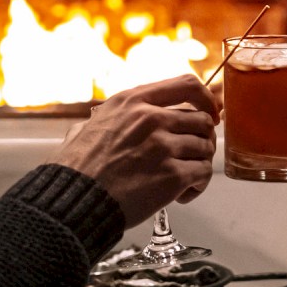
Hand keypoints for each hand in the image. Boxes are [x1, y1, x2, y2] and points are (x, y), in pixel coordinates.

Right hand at [54, 75, 219, 226]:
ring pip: (205, 147)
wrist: (75, 201)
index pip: (187, 85)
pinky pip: (203, 174)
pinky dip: (198, 185)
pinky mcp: (172, 175)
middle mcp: (152, 118)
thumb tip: (103, 119)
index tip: (210, 112)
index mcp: (133, 101)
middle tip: (193, 155)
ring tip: (183, 179)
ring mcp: (164, 146)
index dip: (206, 98)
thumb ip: (106, 118)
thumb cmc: (77, 169)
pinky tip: (182, 194)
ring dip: (199, 163)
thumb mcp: (87, 126)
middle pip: (201, 120)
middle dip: (203, 138)